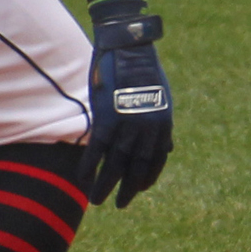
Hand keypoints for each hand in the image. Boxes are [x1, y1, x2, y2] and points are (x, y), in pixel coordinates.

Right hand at [77, 9, 172, 207]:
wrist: (129, 47)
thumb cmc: (145, 70)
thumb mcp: (163, 99)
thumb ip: (162, 126)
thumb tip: (169, 148)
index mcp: (163, 124)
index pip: (156, 161)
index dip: (147, 178)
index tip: (139, 190)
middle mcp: (148, 130)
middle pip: (136, 168)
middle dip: (127, 190)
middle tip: (119, 205)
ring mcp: (127, 125)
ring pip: (114, 165)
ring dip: (104, 186)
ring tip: (95, 200)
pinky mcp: (107, 118)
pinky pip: (96, 150)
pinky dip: (88, 166)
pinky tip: (82, 179)